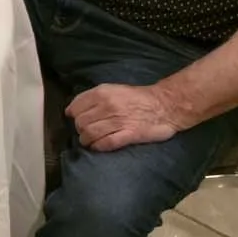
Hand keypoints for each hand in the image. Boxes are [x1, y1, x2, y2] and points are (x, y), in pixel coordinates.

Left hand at [67, 83, 185, 151]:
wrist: (165, 105)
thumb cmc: (137, 97)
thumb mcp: (113, 89)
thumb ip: (93, 98)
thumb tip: (72, 110)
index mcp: (102, 93)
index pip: (76, 107)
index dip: (73, 115)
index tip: (75, 119)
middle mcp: (108, 106)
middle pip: (81, 122)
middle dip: (80, 129)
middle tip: (85, 132)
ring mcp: (118, 121)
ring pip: (90, 134)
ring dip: (86, 140)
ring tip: (89, 141)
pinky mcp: (129, 135)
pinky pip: (106, 143)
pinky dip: (98, 147)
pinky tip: (97, 146)